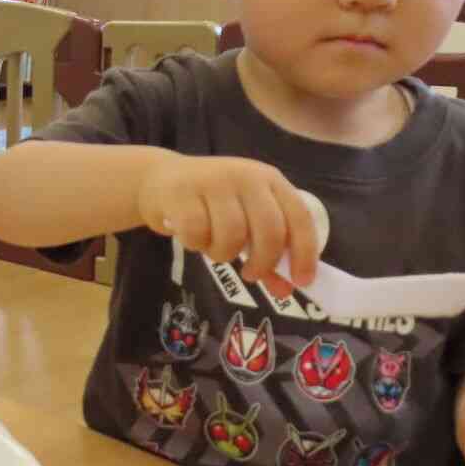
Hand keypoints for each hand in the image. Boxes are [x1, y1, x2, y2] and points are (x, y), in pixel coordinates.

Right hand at [138, 155, 318, 292]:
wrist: (159, 179)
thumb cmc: (209, 204)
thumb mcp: (243, 219)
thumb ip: (265, 251)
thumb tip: (285, 290)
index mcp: (269, 180)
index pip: (299, 217)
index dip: (305, 253)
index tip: (301, 282)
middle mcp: (245, 176)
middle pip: (270, 229)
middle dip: (263, 262)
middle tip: (250, 274)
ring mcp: (213, 181)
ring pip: (232, 234)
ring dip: (223, 254)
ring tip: (213, 248)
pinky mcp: (182, 192)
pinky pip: (197, 233)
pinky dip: (195, 245)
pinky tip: (191, 237)